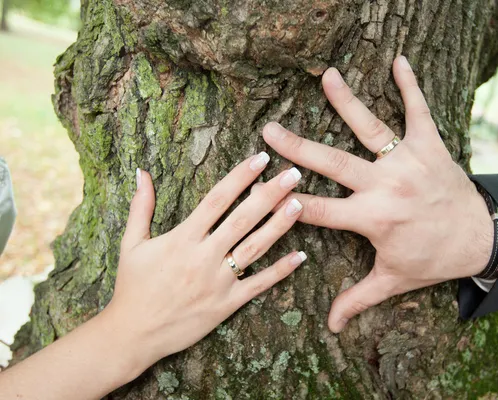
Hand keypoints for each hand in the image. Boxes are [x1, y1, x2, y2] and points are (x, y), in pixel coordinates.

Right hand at [102, 154, 306, 373]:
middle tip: (292, 174)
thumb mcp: (131, 244)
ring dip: (279, 225)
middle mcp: (203, 257)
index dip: (240, 177)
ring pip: (255, 247)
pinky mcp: (227, 304)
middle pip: (243, 219)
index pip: (217, 200)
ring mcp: (218, 282)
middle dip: (269, 194)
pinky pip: (258, 285)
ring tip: (300, 204)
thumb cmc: (132, 286)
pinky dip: (280, 271)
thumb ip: (140, 207)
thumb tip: (141, 172)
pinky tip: (300, 256)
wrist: (133, 334)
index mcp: (182, 238)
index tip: (260, 158)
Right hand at [262, 56, 494, 332]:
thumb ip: (358, 299)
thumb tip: (332, 327)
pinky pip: (418, 112)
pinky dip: (410, 86)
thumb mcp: (393, 280)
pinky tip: (399, 61)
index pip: (318, 210)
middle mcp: (385, 186)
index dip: (288, 201)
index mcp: (372, 219)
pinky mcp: (429, 146)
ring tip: (327, 77)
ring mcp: (407, 162)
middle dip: (296, 148)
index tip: (262, 188)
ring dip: (346, 102)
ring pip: (369, 129)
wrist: (481, 237)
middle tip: (269, 130)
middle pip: (332, 164)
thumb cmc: (433, 259)